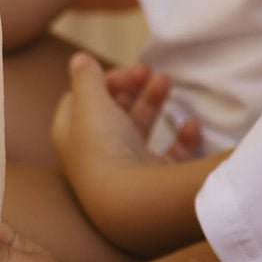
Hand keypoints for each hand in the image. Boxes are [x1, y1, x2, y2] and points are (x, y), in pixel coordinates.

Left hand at [51, 54, 203, 252]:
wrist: (131, 202)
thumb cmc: (103, 148)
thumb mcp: (90, 103)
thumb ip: (86, 77)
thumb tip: (78, 59)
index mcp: (73, 135)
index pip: (78, 101)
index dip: (98, 81)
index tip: (119, 71)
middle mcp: (97, 152)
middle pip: (113, 111)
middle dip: (130, 86)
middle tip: (146, 70)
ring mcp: (126, 167)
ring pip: (140, 126)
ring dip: (153, 100)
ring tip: (165, 81)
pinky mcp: (154, 179)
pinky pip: (170, 154)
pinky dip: (181, 137)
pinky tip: (189, 125)